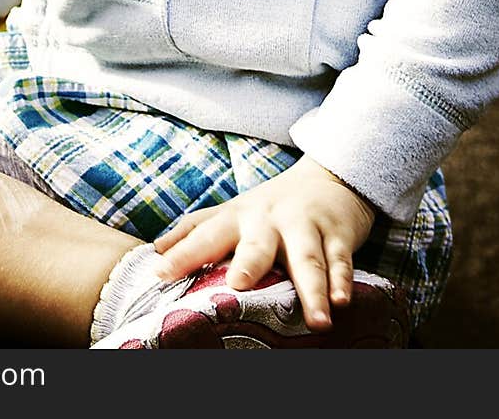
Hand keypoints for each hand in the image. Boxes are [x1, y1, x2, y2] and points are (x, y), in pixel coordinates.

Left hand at [153, 156, 375, 330]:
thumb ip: (196, 229)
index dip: (184, 253)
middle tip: (239, 285)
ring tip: (315, 322)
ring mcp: (306, 226)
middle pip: (258, 243)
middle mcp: (269, 221)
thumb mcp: (232, 212)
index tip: (161, 273)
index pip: (206, 235)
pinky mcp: (337, 235)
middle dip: (249, 263)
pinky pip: (340, 260)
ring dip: (311, 290)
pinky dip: (343, 281)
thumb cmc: (271, 206)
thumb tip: (156, 249)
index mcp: (238, 217)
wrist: (329, 177)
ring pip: (307, 259)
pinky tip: (342, 302)